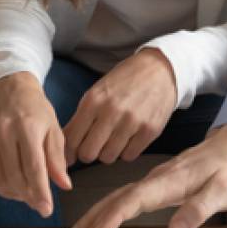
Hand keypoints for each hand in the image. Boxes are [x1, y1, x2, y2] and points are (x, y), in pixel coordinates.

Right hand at [0, 72, 72, 217]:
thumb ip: (58, 159)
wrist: (10, 93)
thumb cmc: (37, 113)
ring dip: (15, 194)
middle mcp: (3, 132)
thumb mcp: (55, 131)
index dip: (40, 192)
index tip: (47, 210)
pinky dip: (0, 187)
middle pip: (15, 176)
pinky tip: (12, 187)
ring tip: (28, 195)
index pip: (33, 167)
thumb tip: (65, 186)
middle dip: (28, 196)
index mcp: (27, 127)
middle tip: (39, 205)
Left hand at [63, 48, 179, 165]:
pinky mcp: (150, 130)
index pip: (72, 140)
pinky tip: (128, 138)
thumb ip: (79, 120)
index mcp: (93, 101)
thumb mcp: (96, 93)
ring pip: (108, 157)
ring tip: (113, 139)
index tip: (73, 153)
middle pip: (88, 154)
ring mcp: (132, 122)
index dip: (70, 151)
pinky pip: (129, 156)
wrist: (160, 70)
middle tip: (95, 145)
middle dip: (89, 153)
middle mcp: (112, 112)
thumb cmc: (124, 82)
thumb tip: (66, 154)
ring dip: (108, 152)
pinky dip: (126, 151)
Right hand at [66, 123, 226, 227]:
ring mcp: (156, 179)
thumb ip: (199, 208)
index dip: (109, 221)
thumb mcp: (224, 190)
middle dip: (94, 220)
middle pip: (117, 198)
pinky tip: (105, 216)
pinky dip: (112, 207)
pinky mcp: (159, 183)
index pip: (131, 201)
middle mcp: (157, 179)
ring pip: (120, 196)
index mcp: (169, 181)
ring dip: (98, 214)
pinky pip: (129, 195)